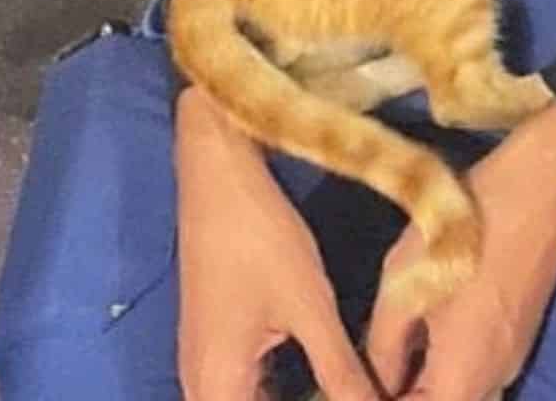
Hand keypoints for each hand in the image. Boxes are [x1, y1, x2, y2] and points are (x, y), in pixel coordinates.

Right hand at [174, 87, 379, 400]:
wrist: (218, 178)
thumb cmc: (260, 238)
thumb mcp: (309, 306)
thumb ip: (340, 371)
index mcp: (215, 390)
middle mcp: (199, 387)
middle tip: (356, 396)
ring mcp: (203, 363)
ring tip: (345, 391)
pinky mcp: (215, 340)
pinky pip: (243, 388)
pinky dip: (279, 392)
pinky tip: (320, 381)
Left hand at [365, 101, 555, 399]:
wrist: (538, 190)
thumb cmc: (465, 234)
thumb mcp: (402, 286)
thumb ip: (382, 347)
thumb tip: (379, 376)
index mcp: (462, 382)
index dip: (383, 400)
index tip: (364, 380)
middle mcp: (494, 380)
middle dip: (406, 390)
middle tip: (374, 362)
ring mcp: (512, 355)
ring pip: (461, 386)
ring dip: (427, 376)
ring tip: (393, 345)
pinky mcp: (520, 329)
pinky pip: (478, 364)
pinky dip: (449, 357)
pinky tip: (428, 321)